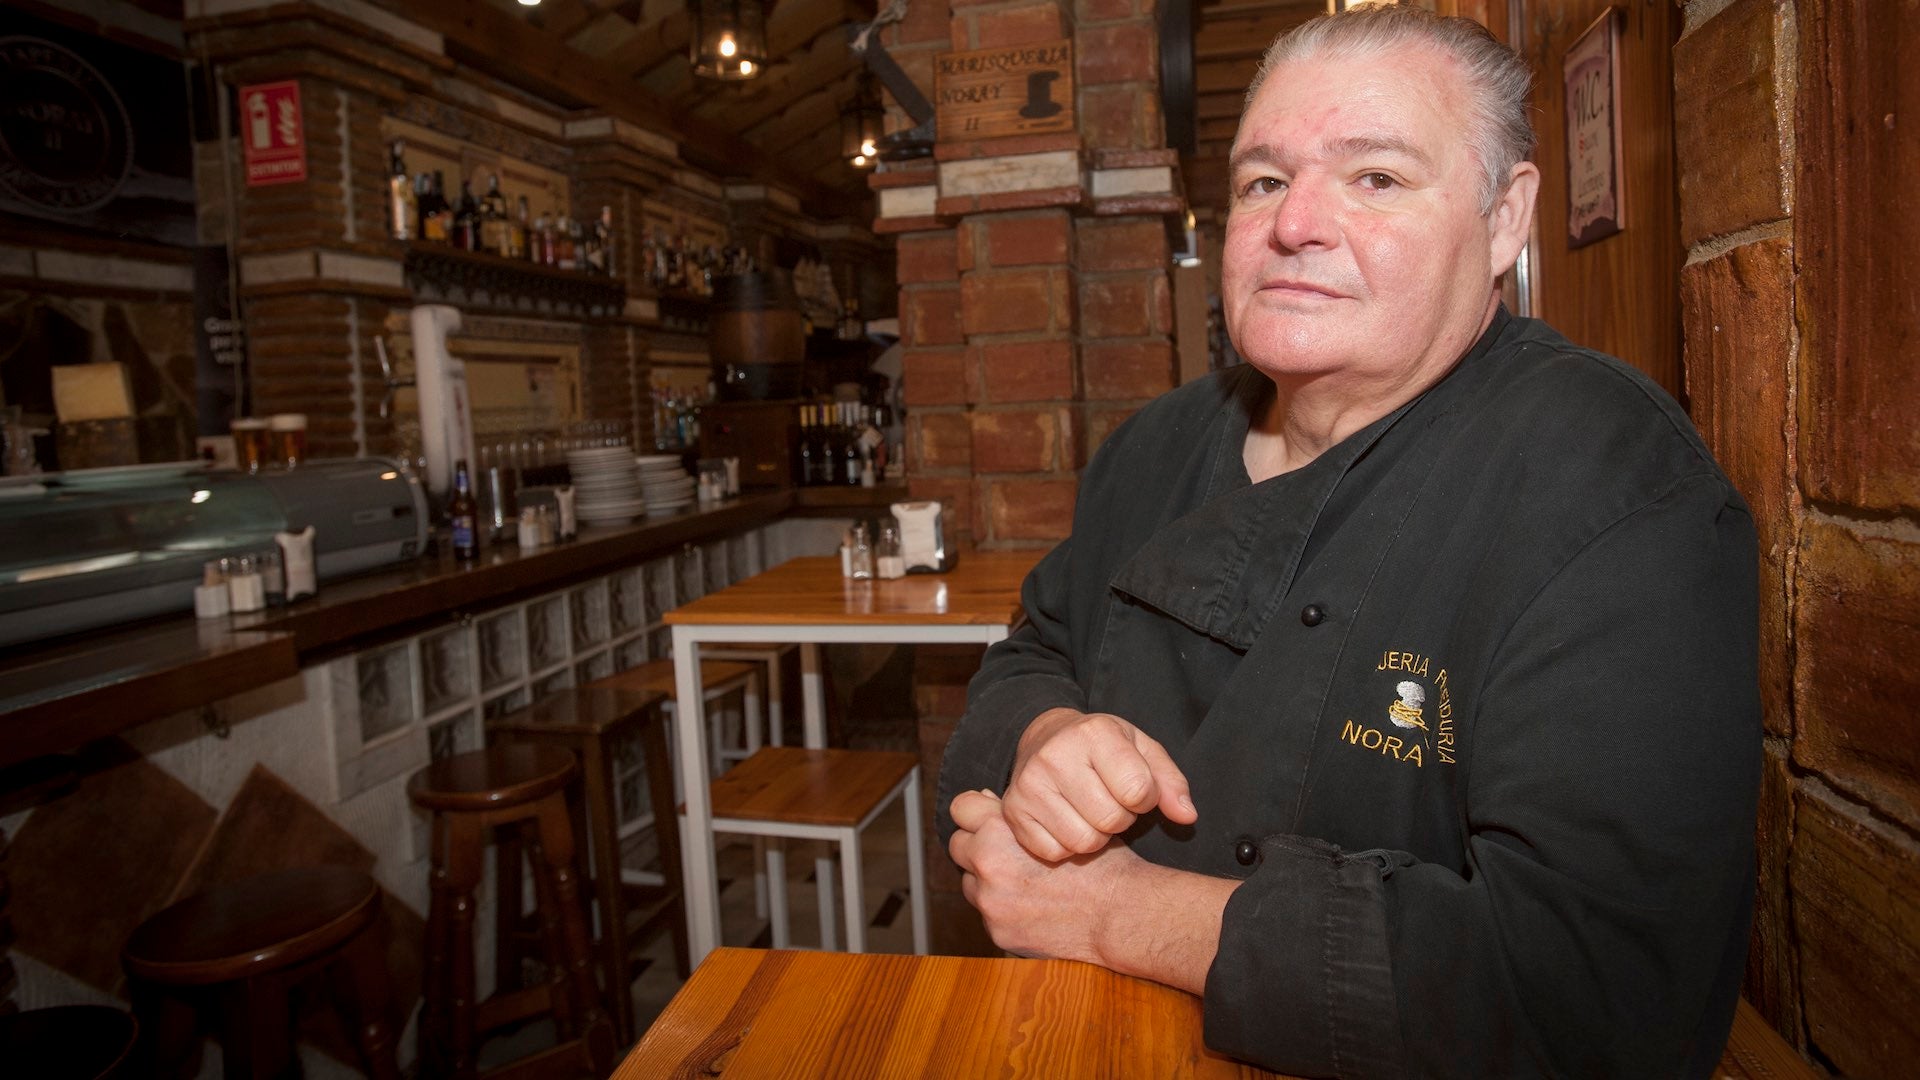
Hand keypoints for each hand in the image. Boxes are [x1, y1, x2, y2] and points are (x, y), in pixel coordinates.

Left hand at [948, 788, 1137, 963]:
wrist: (1121, 915)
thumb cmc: (1101, 864)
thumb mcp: (1065, 821)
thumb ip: (1022, 812)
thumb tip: (987, 801)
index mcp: (1002, 830)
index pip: (962, 808)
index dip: (975, 811)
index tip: (984, 817)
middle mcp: (989, 865)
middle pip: (958, 846)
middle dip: (977, 846)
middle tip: (1005, 851)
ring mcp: (991, 903)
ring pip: (970, 883)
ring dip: (987, 881)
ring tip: (1023, 881)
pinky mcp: (999, 933)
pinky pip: (988, 915)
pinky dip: (1003, 910)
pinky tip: (1032, 906)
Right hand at [1001, 707, 1197, 860]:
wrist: (1045, 738)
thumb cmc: (1103, 748)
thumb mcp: (1142, 750)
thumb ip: (1170, 782)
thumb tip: (1187, 817)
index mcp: (1094, 734)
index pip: (1138, 790)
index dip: (1145, 798)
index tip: (1134, 788)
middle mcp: (1055, 756)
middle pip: (1110, 820)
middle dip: (1120, 818)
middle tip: (1110, 801)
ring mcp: (1029, 785)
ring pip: (1083, 842)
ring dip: (1095, 835)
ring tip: (1089, 811)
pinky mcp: (1013, 811)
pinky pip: (1054, 853)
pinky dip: (1067, 845)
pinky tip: (1066, 821)